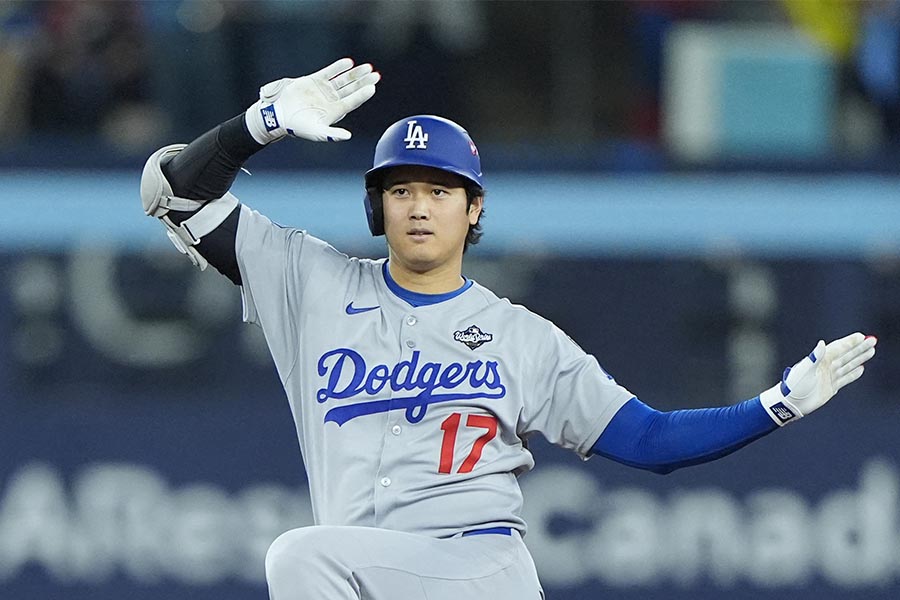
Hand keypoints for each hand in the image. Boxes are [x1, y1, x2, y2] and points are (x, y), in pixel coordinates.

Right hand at [245, 58, 380, 143]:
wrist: (280, 115)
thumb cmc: (298, 127)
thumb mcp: (316, 132)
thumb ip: (332, 134)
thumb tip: (348, 137)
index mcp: (335, 111)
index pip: (352, 101)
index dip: (362, 94)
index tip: (372, 87)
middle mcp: (332, 100)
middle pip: (352, 89)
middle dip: (363, 82)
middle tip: (375, 74)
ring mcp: (324, 89)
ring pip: (343, 80)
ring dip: (355, 74)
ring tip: (367, 67)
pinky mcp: (314, 81)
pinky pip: (329, 72)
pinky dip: (338, 67)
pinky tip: (349, 63)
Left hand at [759, 332, 876, 425]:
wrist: (791, 403)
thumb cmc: (794, 385)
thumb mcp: (805, 370)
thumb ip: (815, 357)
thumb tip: (822, 343)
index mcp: (820, 360)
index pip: (838, 348)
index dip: (850, 342)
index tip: (862, 336)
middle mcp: (826, 367)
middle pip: (846, 355)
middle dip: (859, 348)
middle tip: (873, 340)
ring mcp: (829, 377)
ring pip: (848, 365)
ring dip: (859, 358)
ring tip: (871, 351)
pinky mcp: (830, 387)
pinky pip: (845, 378)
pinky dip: (853, 373)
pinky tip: (861, 368)